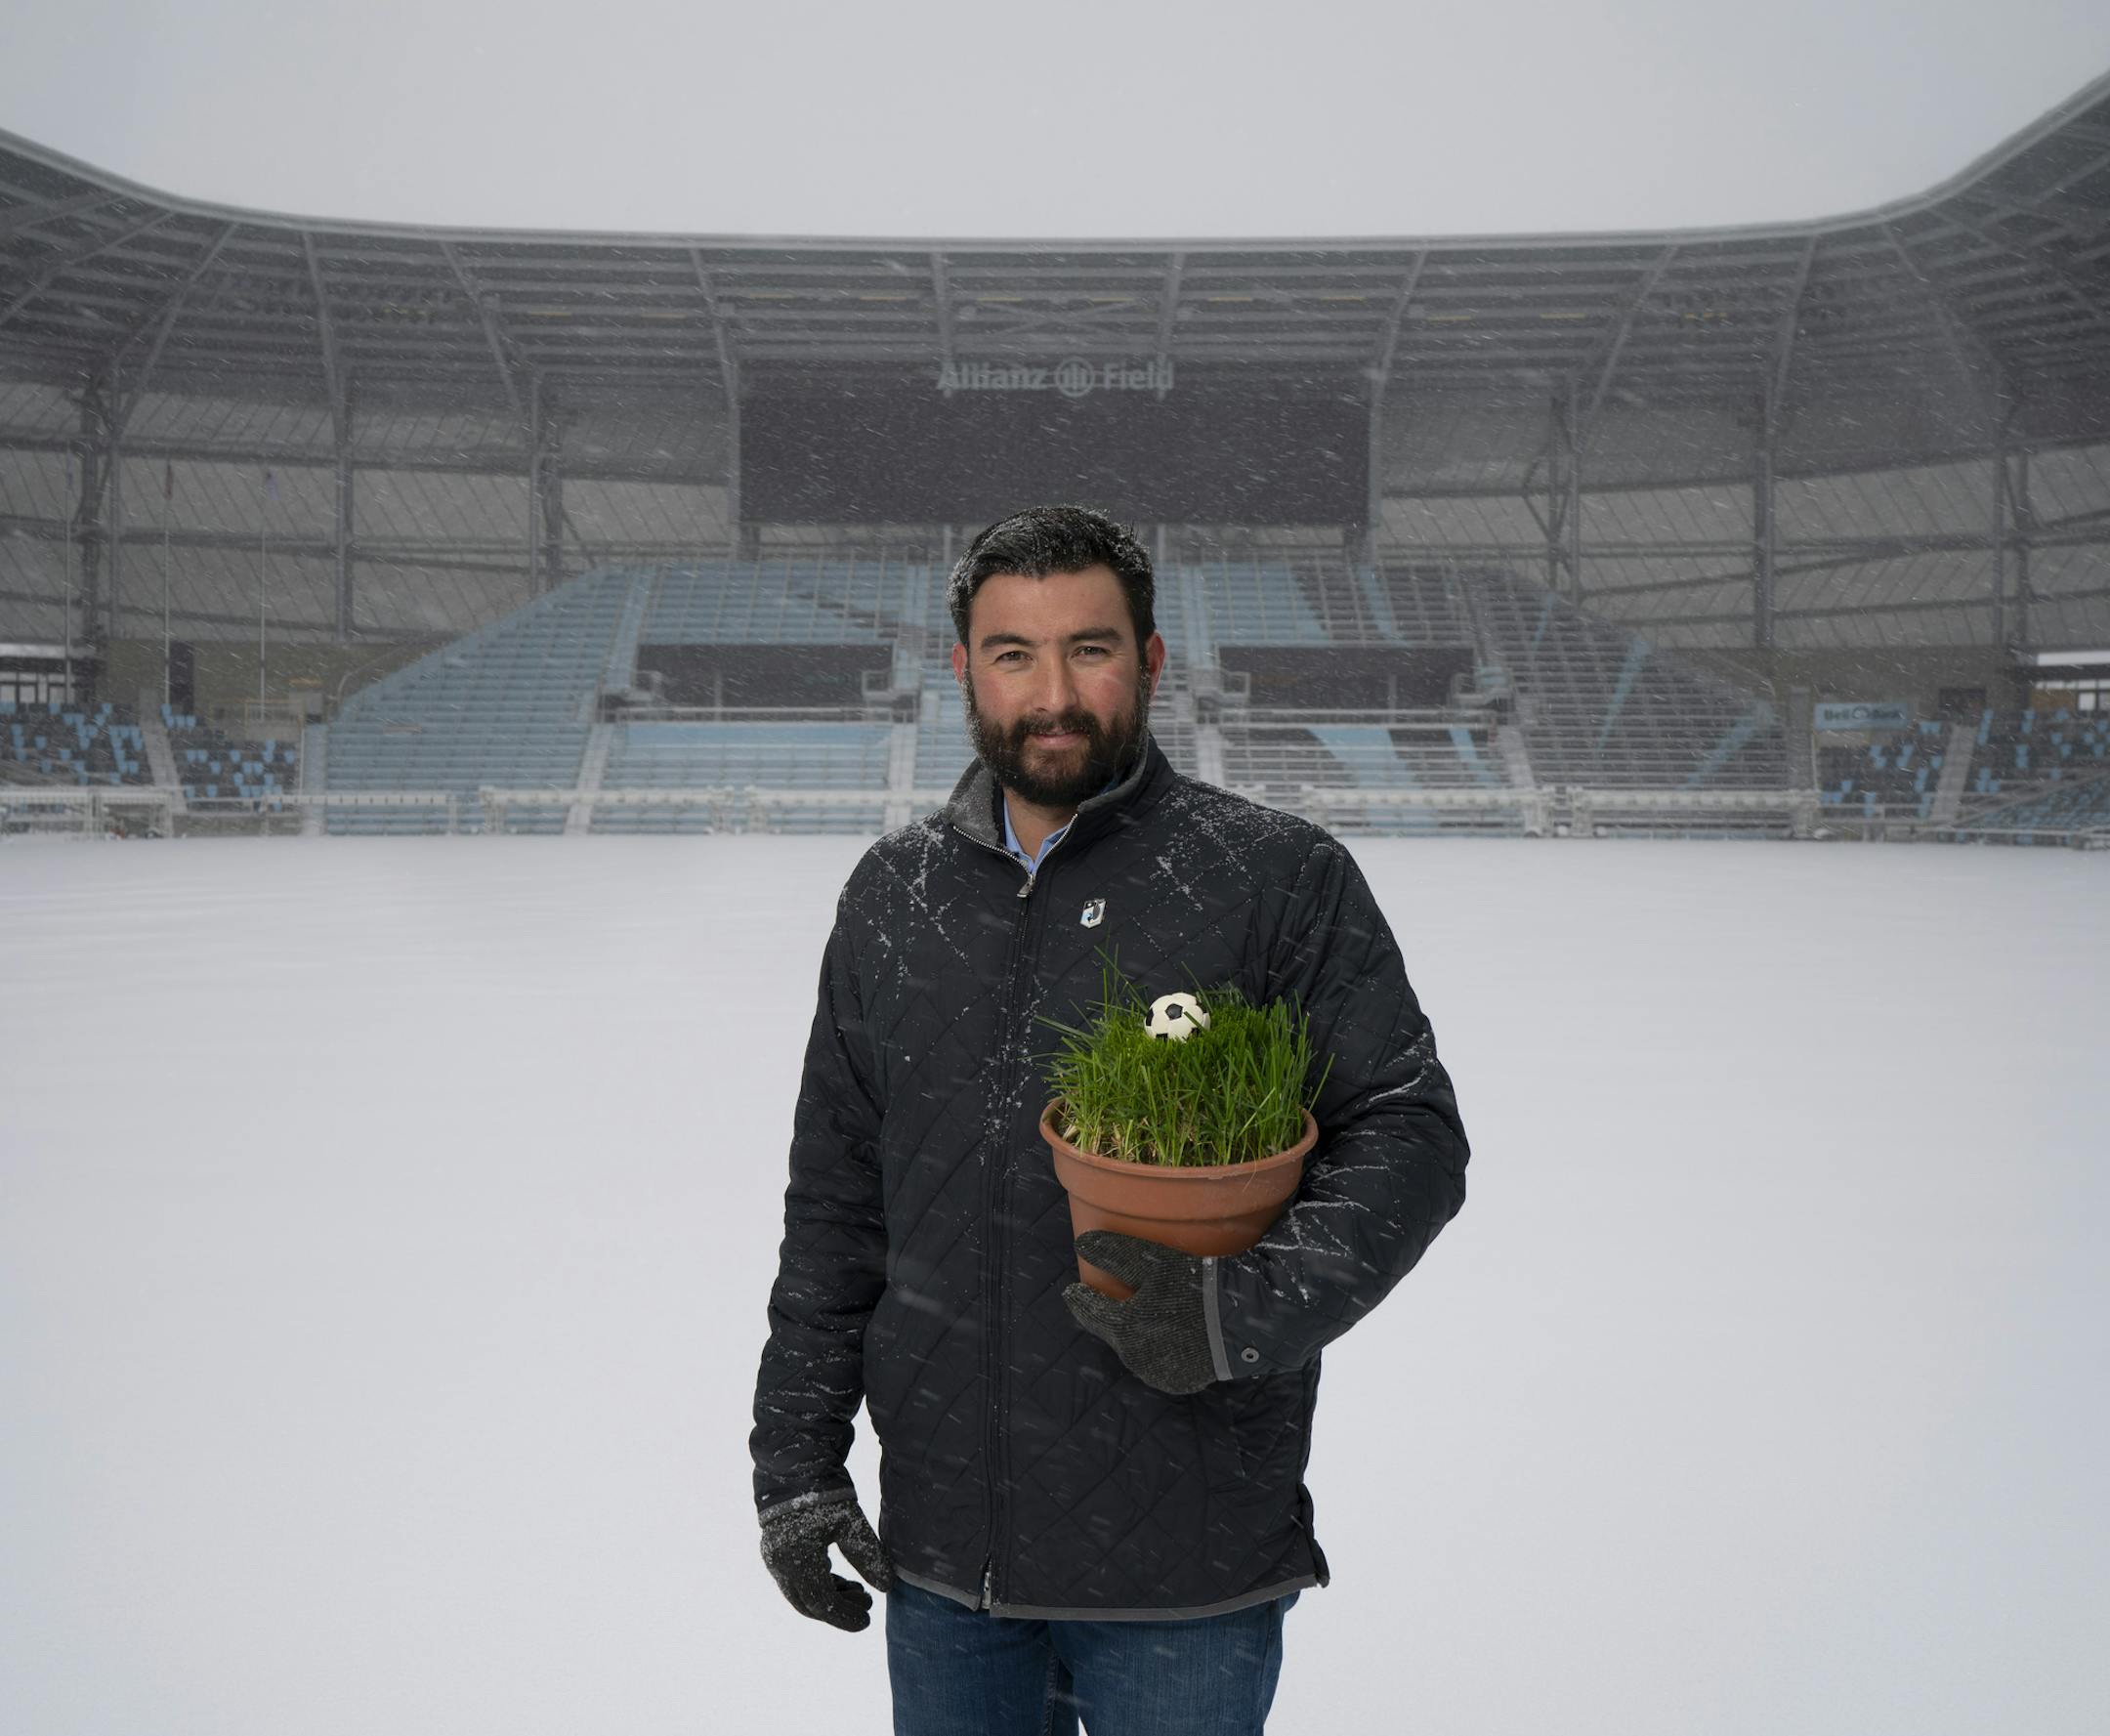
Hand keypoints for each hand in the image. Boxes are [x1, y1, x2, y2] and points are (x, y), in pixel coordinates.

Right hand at [758, 1489, 894, 1629]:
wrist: (794, 1466)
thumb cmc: (824, 1492)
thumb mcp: (850, 1522)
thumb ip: (868, 1555)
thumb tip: (886, 1587)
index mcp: (796, 1558)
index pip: (821, 1602)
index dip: (845, 1616)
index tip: (867, 1619)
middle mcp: (779, 1564)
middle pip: (808, 1604)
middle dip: (838, 1609)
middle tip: (867, 1603)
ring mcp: (774, 1558)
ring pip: (800, 1594)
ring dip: (828, 1597)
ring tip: (858, 1589)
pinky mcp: (775, 1551)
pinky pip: (795, 1581)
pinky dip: (817, 1584)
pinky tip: (839, 1578)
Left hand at [1062, 1229, 1218, 1396]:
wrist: (1242, 1323)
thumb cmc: (1194, 1288)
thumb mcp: (1153, 1264)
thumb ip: (1114, 1254)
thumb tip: (1082, 1244)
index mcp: (1124, 1329)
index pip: (1092, 1313)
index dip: (1080, 1300)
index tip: (1071, 1291)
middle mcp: (1135, 1358)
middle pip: (1114, 1333)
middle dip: (1110, 1319)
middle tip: (1110, 1303)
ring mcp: (1158, 1374)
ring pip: (1137, 1351)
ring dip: (1135, 1336)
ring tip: (1142, 1320)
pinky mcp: (1180, 1383)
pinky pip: (1159, 1364)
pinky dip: (1158, 1349)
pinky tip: (1167, 1338)